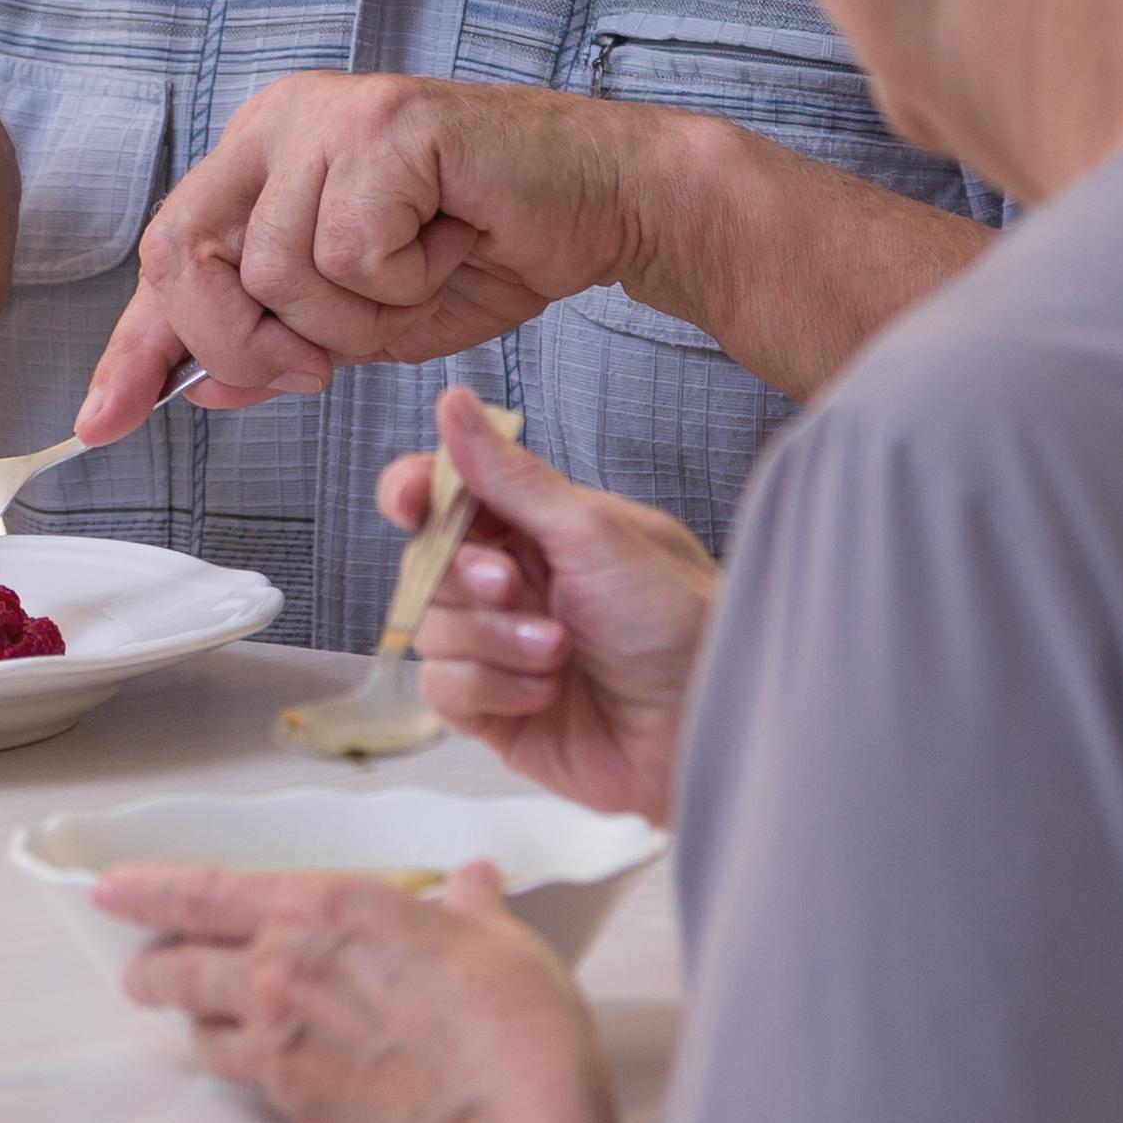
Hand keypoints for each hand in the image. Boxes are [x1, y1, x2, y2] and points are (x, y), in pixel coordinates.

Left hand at [80, 74, 659, 443]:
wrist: (605, 203)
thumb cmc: (484, 250)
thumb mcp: (358, 323)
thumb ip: (272, 345)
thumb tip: (194, 383)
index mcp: (257, 159)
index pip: (167, 257)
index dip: (134, 345)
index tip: (99, 418)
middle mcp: (277, 122)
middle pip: (183, 255)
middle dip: (243, 344)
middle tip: (319, 364)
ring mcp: (327, 114)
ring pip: (273, 269)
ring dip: (353, 318)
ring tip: (418, 274)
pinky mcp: (384, 121)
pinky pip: (348, 251)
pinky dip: (403, 281)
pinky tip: (449, 242)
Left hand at [100, 860, 611, 1122]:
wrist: (514, 1118)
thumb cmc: (509, 1018)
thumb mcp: (494, 936)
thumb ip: (468, 904)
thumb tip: (472, 883)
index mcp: (316, 912)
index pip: (200, 893)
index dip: (145, 890)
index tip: (109, 890)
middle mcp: (277, 973)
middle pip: (178, 968)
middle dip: (151, 968)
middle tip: (142, 972)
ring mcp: (278, 1046)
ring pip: (203, 1031)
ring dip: (199, 1023)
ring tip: (209, 1022)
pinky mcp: (294, 1107)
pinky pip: (250, 1083)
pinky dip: (253, 1073)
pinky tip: (275, 1073)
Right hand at [383, 388, 718, 823]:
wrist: (710, 720)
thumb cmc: (676, 620)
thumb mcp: (591, 532)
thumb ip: (508, 475)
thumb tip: (453, 403)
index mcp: (537, 531)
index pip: (446, 498)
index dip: (414, 494)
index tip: (412, 502)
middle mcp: (514, 586)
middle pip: (426, 565)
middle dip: (467, 579)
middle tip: (516, 588)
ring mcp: (500, 649)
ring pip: (430, 629)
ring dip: (493, 640)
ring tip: (558, 651)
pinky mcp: (495, 709)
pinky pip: (443, 688)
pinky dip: (493, 687)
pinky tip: (547, 692)